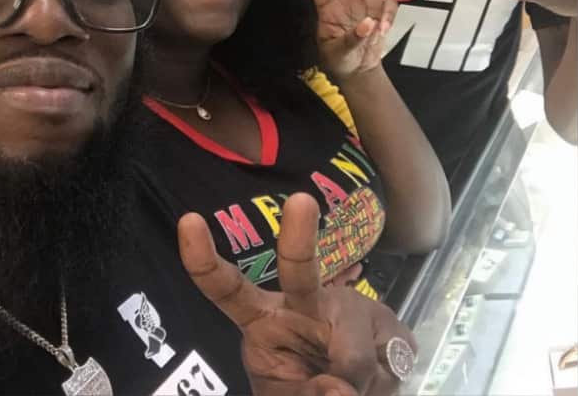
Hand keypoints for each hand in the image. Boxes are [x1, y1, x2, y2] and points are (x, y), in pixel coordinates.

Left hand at [178, 193, 416, 395]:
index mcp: (262, 320)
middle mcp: (303, 304)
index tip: (189, 221)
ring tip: (356, 389)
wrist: (358, 395)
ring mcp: (348, 309)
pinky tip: (380, 377)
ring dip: (354, 381)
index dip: (204, 259)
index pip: (226, 288)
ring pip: (351, 344)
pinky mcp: (388, 324)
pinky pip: (387, 360)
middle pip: (299, 270)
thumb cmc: (304, 387)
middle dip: (299, 238)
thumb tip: (340, 390)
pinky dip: (382, 384)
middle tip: (301, 202)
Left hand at [302, 0, 397, 80]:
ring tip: (372, 29)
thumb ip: (353, 40)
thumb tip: (367, 23)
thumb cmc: (341, 61)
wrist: (360, 70)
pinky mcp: (381, 8)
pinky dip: (388, 16)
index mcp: (327, 7)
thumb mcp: (340, 54)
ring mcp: (363, 2)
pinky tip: (382, 31)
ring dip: (374, 3)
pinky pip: (389, 1)